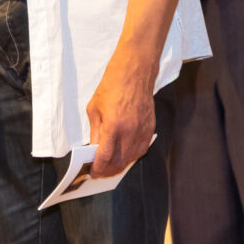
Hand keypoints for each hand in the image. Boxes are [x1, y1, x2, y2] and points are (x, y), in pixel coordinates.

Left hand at [86, 54, 156, 178]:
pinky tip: (125, 155)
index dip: (98, 168)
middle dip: (108, 170)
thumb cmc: (112, 84)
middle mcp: (129, 132)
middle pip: (119, 162)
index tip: (93, 172)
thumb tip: (94, 149)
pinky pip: (142, 149)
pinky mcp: (150, 128)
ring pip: (132, 158)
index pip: (105, 157)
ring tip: (111, 166)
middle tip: (100, 172)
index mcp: (113, 126)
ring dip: (121, 165)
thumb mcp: (95, 107)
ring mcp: (142, 131)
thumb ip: (95, 131)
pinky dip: (132, 156)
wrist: (135, 71)